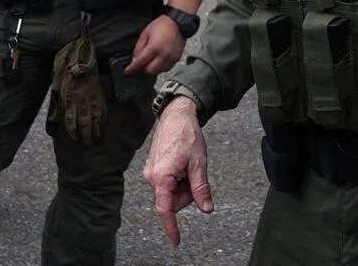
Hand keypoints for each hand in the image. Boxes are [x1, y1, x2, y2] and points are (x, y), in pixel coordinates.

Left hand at [125, 15, 184, 75]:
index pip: (140, 62)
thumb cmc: (162, 25)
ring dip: (153, 68)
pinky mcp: (176, 58)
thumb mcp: (145, 33)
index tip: (128, 71)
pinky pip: (167, 69)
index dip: (132, 68)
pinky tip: (159, 61)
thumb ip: (138, 47)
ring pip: (159, 71)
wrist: (177, 22)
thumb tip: (135, 59)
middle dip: (143, 68)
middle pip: (150, 70)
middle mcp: (163, 54)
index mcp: (154, 47)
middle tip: (141, 63)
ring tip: (151, 61)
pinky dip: (161, 67)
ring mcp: (171, 57)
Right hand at [142, 97, 213, 246]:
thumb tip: (206, 208)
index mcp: (161, 177)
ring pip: (170, 192)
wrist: (176, 116)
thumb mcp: (199, 164)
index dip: (171, 227)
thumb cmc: (187, 136)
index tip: (176, 241)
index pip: (165, 210)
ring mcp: (150, 173)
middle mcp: (151, 177)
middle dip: (186, 194)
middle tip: (195, 174)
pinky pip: (167, 183)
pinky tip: (182, 164)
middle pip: (172, 201)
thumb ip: (201, 188)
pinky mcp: (152, 169)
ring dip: (183, 185)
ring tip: (189, 166)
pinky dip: (178, 179)